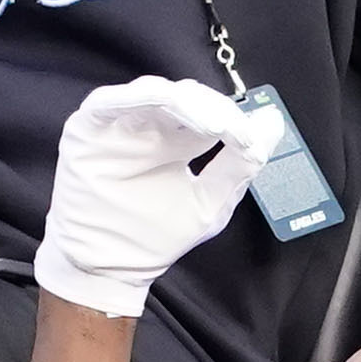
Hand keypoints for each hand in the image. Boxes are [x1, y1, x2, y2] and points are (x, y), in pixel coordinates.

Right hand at [34, 76, 275, 317]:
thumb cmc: (153, 238)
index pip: (210, 113)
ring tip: (213, 124)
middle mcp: (149, 127)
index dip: (234, 119)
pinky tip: (169, 104)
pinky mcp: (88, 127)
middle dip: (215, 108)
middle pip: (186, 97)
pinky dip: (142, 97)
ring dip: (187, 101)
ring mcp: (118, 125)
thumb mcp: (209, 202)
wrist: (107, 269)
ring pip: (155, 92)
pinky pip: (112, 101)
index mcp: (178, 140)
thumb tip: (273, 121)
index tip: (253, 139)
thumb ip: (240, 164)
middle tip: (235, 129)